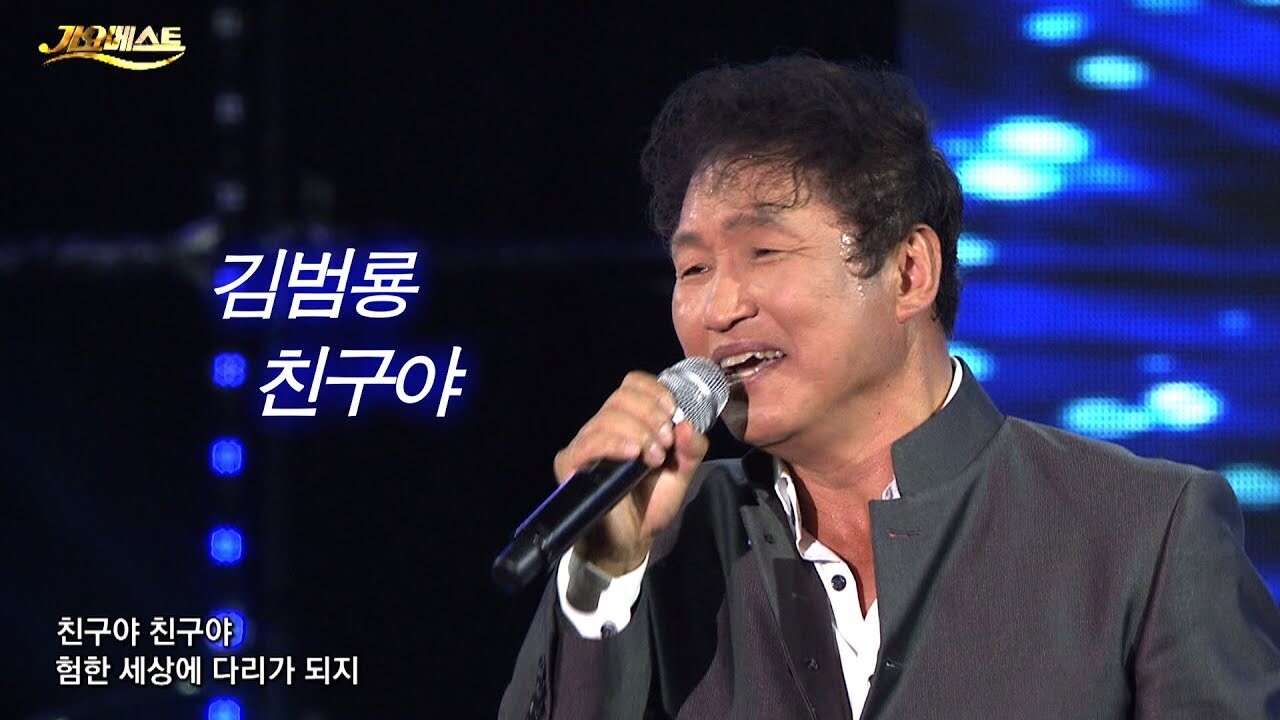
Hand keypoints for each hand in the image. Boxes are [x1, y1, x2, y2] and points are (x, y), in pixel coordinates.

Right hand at [553, 371, 708, 576]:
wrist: (630, 541)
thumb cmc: (651, 503)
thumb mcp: (681, 473)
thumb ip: (691, 448)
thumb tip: (687, 424)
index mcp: (629, 421)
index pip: (632, 384)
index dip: (653, 390)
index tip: (673, 410)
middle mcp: (603, 426)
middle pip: (621, 397)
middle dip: (650, 414)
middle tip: (666, 441)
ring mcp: (584, 444)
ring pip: (607, 417)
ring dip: (638, 432)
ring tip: (654, 458)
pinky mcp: (570, 463)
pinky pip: (589, 442)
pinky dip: (614, 443)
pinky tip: (632, 455)